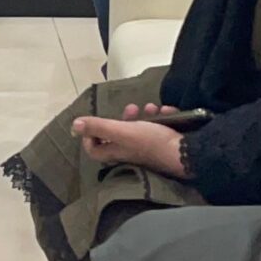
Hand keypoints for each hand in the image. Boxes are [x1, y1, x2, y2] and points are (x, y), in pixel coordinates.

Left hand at [72, 111, 186, 177]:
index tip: (96, 122)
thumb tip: (74, 125)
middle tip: (131, 108)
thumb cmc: (151, 142)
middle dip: (123, 117)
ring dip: (144, 115)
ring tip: (151, 107)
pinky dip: (160, 118)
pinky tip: (166, 112)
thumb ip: (98, 126)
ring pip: (139, 128)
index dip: (90, 135)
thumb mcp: (122, 131)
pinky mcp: (162, 144)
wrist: (186, 154)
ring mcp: (146, 149)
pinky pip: (157, 129)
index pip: (94, 149)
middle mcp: (129, 152)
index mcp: (117, 151)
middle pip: (118, 135)